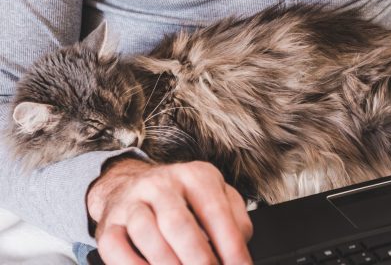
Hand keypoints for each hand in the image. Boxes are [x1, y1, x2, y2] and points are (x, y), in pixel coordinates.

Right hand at [87, 159, 252, 264]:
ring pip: (145, 233)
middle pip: (178, 223)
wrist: (134, 184)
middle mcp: (162, 184)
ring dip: (167, 264)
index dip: (231, 246)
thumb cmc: (184, 198)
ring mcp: (132, 202)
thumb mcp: (216, 196)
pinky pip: (115, 247)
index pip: (215, 212)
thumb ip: (235, 220)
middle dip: (198, 258)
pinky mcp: (109, 223)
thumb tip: (239, 249)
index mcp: (195, 176)